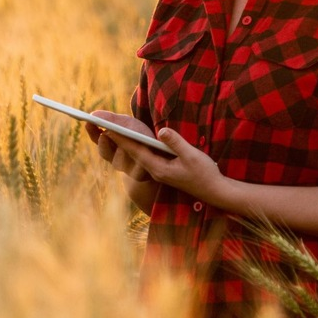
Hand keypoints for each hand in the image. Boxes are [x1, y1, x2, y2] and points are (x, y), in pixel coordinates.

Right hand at [84, 111, 155, 181]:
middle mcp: (115, 158)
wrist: (160, 151)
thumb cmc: (140, 134)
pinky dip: (137, 160)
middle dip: (105, 144)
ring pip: (119, 161)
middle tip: (105, 134)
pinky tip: (141, 153)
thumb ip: (111, 120)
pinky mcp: (139, 175)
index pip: (97, 139)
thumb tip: (93, 114)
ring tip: (124, 144)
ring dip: (122, 152)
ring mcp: (127, 168)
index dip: (92, 132)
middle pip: (105, 153)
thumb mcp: (127, 124)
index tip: (89, 122)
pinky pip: (135, 169)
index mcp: (109, 145)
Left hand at [102, 127, 227, 204]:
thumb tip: (161, 131)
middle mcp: (155, 171)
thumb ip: (176, 143)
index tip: (108, 129)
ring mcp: (159, 171)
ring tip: (111, 130)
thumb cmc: (204, 173)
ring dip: (125, 144)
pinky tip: (132, 140)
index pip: (136, 152)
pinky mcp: (163, 170)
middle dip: (118, 140)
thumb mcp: (192, 155)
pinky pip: (145, 158)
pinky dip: (137, 147)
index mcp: (159, 169)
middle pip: (133, 154)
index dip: (122, 140)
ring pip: (137, 156)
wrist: (213, 191)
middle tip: (103, 126)